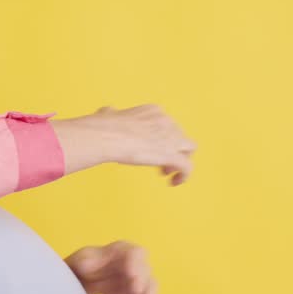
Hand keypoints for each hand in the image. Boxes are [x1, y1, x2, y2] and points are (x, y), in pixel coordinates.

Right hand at [52, 104, 196, 184]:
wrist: (107, 135)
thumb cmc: (104, 127)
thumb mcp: (109, 114)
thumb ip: (112, 114)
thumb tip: (107, 112)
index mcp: (153, 111)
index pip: (166, 123)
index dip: (161, 137)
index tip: (152, 147)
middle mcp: (166, 121)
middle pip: (179, 136)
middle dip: (171, 149)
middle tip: (159, 161)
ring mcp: (171, 138)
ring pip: (188, 149)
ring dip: (179, 160)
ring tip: (166, 171)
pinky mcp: (172, 155)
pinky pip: (187, 167)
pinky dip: (184, 175)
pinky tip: (174, 182)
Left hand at [65, 241, 159, 293]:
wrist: (81, 279)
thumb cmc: (83, 265)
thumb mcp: (80, 259)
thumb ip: (85, 261)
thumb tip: (87, 266)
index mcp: (120, 250)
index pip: (133, 253)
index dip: (134, 263)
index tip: (131, 274)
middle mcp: (133, 262)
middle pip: (144, 268)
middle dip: (142, 279)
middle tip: (137, 291)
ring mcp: (138, 277)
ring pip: (150, 284)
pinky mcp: (138, 292)